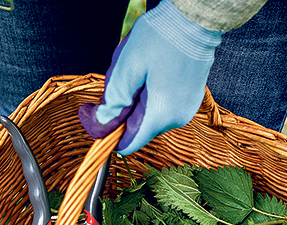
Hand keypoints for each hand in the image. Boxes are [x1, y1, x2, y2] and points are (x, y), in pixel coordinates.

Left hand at [78, 0, 222, 153]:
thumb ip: (112, 102)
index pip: (126, 144)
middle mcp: (176, 118)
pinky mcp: (189, 98)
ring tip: (137, 70)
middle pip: (135, 128)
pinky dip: (147, 94)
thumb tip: (100, 126)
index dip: (104, 131)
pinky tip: (149, 70)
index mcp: (160, 115)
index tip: (91, 109)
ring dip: (133, 99)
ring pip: (146, 116)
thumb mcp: (126, 68)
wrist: (195, 17)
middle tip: (117, 77)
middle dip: (119, 109)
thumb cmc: (161, 37)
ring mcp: (186, 108)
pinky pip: (160, 105)